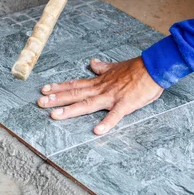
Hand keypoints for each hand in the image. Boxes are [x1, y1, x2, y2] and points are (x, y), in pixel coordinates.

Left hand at [37, 57, 163, 134]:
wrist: (154, 68)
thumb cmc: (137, 69)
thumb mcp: (116, 67)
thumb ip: (103, 68)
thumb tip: (92, 63)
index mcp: (99, 82)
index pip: (75, 84)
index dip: (59, 87)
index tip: (44, 89)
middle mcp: (101, 89)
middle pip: (75, 94)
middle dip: (56, 99)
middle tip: (39, 103)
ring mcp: (112, 97)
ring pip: (87, 104)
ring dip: (70, 110)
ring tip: (54, 116)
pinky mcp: (125, 104)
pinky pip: (115, 115)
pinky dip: (107, 123)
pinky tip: (97, 131)